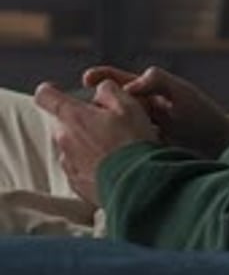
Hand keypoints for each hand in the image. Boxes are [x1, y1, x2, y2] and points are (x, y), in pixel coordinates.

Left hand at [34, 79, 158, 204]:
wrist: (137, 185)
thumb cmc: (132, 144)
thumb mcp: (128, 104)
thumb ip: (108, 89)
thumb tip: (101, 89)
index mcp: (74, 116)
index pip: (46, 96)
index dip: (50, 90)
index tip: (55, 90)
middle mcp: (65, 139)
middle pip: (63, 122)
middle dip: (80, 119)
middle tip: (106, 122)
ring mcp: (69, 163)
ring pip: (71, 145)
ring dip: (86, 142)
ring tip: (113, 147)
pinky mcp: (76, 183)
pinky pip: (78, 166)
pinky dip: (90, 163)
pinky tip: (111, 164)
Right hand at [83, 64, 228, 157]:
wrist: (222, 149)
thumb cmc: (204, 116)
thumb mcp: (181, 92)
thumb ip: (158, 81)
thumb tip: (130, 85)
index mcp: (148, 92)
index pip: (117, 81)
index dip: (100, 77)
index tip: (87, 78)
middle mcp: (140, 111)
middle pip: (110, 105)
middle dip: (95, 108)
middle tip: (85, 112)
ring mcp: (140, 133)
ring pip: (113, 127)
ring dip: (102, 130)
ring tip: (90, 135)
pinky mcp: (142, 153)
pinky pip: (122, 147)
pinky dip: (112, 149)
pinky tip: (103, 155)